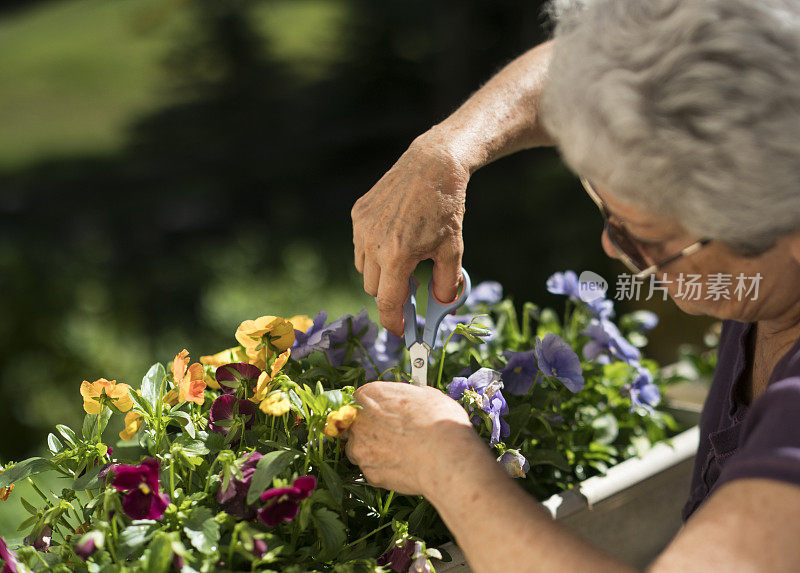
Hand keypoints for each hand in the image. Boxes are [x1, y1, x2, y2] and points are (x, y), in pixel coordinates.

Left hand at [344, 381, 478, 495]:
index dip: (376, 407)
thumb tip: (411, 401)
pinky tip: (405, 467)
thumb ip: (408, 397)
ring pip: (361, 450)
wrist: (445, 457)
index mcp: (369, 396)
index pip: (361, 399)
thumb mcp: (426, 395)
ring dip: (375, 451)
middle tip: (395, 434)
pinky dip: (385, 470)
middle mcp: (358, 422)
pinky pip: (373, 471)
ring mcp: (361, 450)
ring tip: (401, 453)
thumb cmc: (438, 421)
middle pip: (356, 425)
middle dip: (371, 430)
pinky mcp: (369, 475)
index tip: (388, 413)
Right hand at [351, 133, 468, 335]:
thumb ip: (446, 284)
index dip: (393, 322)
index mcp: (398, 256)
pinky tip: (394, 237)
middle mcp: (374, 243)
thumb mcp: (453, 250)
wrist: (432, 165)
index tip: (400, 331)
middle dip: (390, 294)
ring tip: (403, 258)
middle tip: (411, 290)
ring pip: (363, 268)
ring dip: (380, 273)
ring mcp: (362, 227)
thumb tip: (440, 307)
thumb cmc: (446, 208)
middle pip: (373, 289)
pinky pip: (360, 246)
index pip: (387, 303)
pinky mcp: (358, 213)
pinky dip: (373, 251)